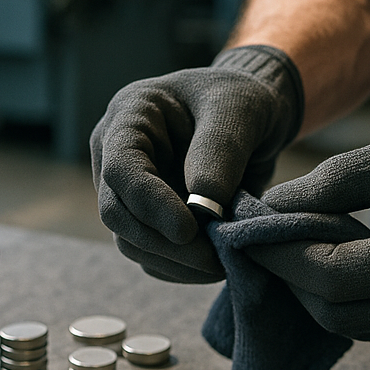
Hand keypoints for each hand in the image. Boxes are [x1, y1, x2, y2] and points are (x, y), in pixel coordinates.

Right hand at [91, 45, 303, 282]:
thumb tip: (201, 205)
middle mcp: (116, 157)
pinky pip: (153, 257)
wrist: (253, 118)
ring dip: (176, 262)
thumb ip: (220, 150)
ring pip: (132, 243)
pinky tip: (218, 261)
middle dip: (163, 243)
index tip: (189, 230)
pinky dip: (183, 269)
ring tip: (224, 260)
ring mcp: (129, 192)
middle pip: (118, 213)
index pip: (120, 168)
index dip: (149, 203)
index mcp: (129, 117)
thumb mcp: (238, 109)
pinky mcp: (148, 220)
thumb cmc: (240, 100)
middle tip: (215, 258)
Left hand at [248, 105, 369, 338]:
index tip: (246, 229)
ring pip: (353, 326)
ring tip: (291, 247)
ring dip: (315, 292)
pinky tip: (331, 261)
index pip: (330, 276)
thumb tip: (270, 205)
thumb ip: (331, 182)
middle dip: (291, 278)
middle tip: (263, 238)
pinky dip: (346, 299)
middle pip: (334, 313)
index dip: (281, 255)